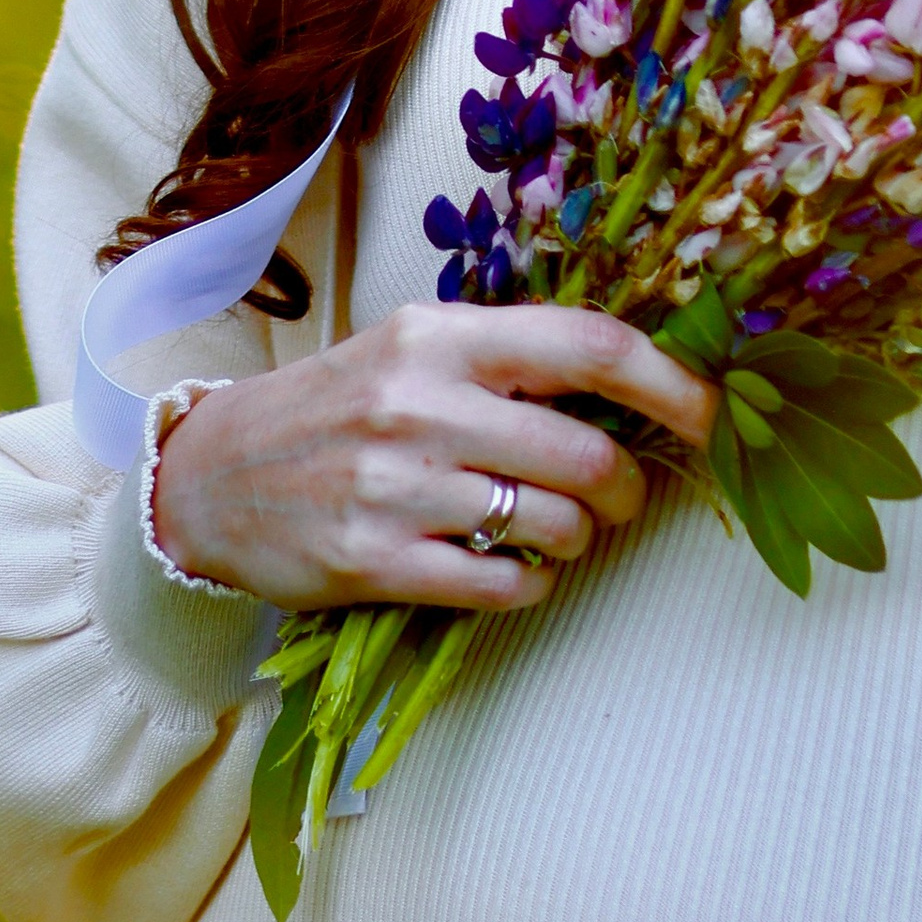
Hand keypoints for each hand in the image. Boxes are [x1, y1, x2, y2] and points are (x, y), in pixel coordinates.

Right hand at [151, 304, 716, 612]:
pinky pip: (503, 585)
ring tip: (553, 530)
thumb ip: (509, 360)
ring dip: (578, 539)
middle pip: (588, 454)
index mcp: (441, 335)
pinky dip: (530, 584)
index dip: (673, 385)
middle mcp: (422, 403)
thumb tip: (634, 384)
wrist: (208, 475)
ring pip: (555, 525)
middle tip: (618, 497)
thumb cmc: (334, 407)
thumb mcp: (413, 351)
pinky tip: (512, 568)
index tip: (713, 417)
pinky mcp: (376, 561)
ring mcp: (397, 487)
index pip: (591, 347)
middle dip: (626, 488)